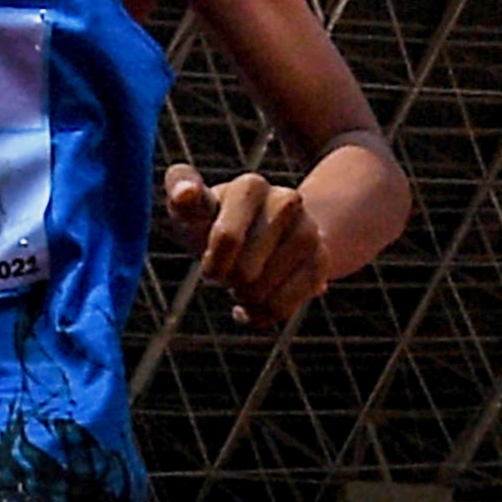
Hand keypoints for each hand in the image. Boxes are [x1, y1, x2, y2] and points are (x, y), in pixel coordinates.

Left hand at [164, 163, 334, 324]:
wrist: (266, 235)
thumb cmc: (216, 223)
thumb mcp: (193, 211)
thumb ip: (179, 193)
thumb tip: (186, 194)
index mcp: (249, 187)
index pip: (227, 238)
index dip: (213, 263)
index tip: (210, 267)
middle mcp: (285, 201)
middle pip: (244, 273)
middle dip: (228, 279)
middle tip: (226, 269)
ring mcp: (308, 231)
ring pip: (262, 292)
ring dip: (245, 296)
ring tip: (244, 280)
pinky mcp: (321, 260)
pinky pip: (282, 306)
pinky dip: (263, 314)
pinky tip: (256, 303)